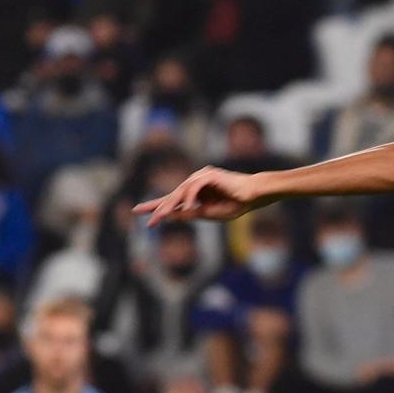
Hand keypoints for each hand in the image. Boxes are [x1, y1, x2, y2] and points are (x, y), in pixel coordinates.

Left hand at [133, 166, 265, 225]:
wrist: (254, 195)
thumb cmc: (236, 204)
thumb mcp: (210, 213)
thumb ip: (193, 213)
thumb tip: (174, 216)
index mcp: (195, 194)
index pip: (172, 200)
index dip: (156, 205)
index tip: (139, 212)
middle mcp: (195, 183)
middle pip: (172, 195)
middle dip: (157, 206)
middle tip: (140, 213)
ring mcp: (202, 177)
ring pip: (180, 191)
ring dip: (170, 205)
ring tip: (159, 216)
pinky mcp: (210, 175)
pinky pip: (194, 187)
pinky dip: (190, 197)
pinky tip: (187, 208)